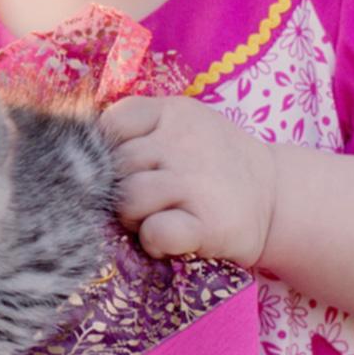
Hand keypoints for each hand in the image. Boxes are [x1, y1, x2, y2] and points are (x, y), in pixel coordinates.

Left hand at [97, 95, 277, 269]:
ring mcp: (197, 182)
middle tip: (138, 201)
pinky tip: (169, 238)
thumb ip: (137, 129)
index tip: (122, 167)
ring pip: (129, 199)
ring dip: (131, 218)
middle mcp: (183, 143)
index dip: (106, 150)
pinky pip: (157, 232)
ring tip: (152, 219)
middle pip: (115, 167)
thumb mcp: (181, 126)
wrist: (276, 197)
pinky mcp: (209, 224)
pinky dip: (154, 241)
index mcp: (172, 112)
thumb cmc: (212, 163)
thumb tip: (77, 148)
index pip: (113, 123)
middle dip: (116, 190)